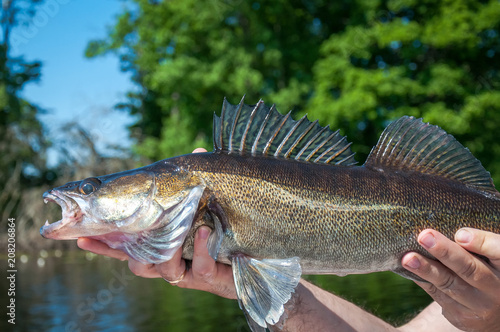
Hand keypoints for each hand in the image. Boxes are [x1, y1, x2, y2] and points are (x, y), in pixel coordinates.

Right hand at [77, 147, 236, 299]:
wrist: (257, 261)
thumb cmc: (227, 230)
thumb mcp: (210, 205)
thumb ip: (200, 182)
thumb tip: (198, 151)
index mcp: (163, 245)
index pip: (127, 246)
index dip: (104, 244)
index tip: (81, 236)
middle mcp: (170, 261)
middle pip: (136, 261)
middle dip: (120, 249)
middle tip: (109, 234)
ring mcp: (188, 272)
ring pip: (162, 268)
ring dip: (163, 247)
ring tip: (173, 228)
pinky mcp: (209, 279)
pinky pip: (199, 268)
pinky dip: (199, 249)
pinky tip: (202, 230)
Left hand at [402, 228, 499, 330]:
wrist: (495, 311)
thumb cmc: (489, 269)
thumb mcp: (490, 258)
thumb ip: (479, 244)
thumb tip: (447, 224)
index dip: (483, 243)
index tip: (460, 234)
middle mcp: (498, 289)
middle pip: (470, 269)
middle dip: (445, 252)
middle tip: (424, 236)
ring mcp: (480, 305)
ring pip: (450, 284)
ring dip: (426, 269)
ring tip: (408, 257)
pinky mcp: (462, 316)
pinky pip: (437, 294)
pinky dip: (421, 278)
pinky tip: (407, 267)